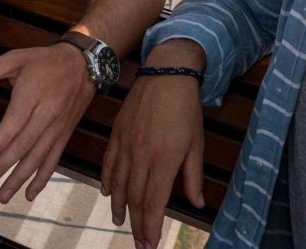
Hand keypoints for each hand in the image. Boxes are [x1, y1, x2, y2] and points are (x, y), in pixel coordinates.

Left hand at [0, 43, 94, 203]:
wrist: (84, 65)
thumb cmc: (46, 61)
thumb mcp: (19, 57)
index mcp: (33, 94)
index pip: (17, 119)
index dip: (3, 137)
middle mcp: (47, 115)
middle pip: (24, 144)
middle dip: (4, 165)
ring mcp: (57, 128)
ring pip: (37, 157)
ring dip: (20, 178)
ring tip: (3, 195)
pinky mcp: (64, 136)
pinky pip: (53, 160)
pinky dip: (42, 178)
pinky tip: (30, 194)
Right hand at [103, 44, 205, 248]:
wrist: (166, 74)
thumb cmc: (186, 110)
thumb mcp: (196, 144)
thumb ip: (192, 176)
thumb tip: (197, 203)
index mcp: (164, 161)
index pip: (154, 203)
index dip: (151, 227)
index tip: (150, 245)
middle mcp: (141, 156)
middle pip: (135, 199)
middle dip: (137, 225)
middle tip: (139, 244)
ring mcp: (126, 145)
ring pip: (119, 185)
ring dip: (121, 207)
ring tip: (121, 223)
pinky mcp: (117, 134)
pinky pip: (109, 164)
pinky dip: (108, 182)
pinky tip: (109, 194)